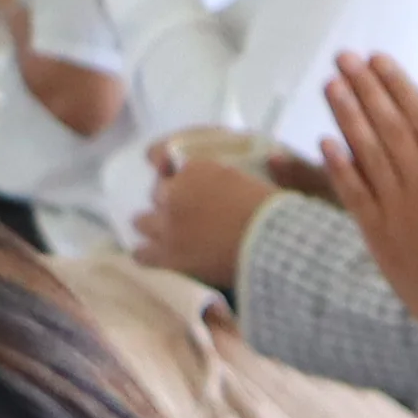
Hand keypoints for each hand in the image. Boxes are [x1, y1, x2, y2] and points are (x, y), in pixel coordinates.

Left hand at [136, 148, 279, 285]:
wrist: (275, 248)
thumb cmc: (275, 212)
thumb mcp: (261, 178)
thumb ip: (245, 170)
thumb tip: (265, 159)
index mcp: (195, 169)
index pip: (165, 161)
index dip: (174, 172)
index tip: (175, 173)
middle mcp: (174, 194)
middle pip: (156, 194)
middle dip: (169, 199)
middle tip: (188, 210)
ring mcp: (168, 227)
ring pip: (142, 221)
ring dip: (153, 224)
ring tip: (168, 232)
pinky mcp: (170, 258)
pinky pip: (142, 254)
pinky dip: (147, 254)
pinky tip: (154, 255)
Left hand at [316, 51, 417, 338]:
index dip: (397, 86)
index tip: (379, 60)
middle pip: (389, 128)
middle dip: (366, 89)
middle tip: (345, 58)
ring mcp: (398, 213)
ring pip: (366, 155)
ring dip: (346, 117)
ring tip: (331, 86)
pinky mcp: (380, 239)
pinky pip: (354, 196)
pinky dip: (340, 168)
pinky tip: (327, 142)